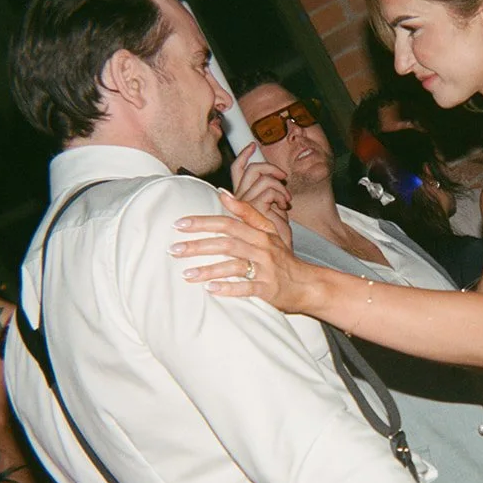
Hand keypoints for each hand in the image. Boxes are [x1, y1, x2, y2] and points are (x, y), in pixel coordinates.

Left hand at [171, 193, 318, 312]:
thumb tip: (222, 193)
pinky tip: (210, 290)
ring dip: (208, 269)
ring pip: (234, 266)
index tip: (179, 224)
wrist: (308, 284)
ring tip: (186, 274)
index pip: (228, 223)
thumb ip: (246, 212)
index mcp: (259, 234)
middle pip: (227, 243)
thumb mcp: (269, 231)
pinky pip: (247, 288)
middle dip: (198, 246)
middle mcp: (262, 249)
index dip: (203, 222)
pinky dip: (229, 288)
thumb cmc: (283, 258)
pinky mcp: (268, 290)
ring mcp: (265, 270)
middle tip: (173, 249)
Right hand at [228, 144, 292, 245]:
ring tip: (286, 201)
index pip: (238, 170)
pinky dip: (281, 195)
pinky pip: (269, 189)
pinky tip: (284, 207)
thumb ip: (270, 193)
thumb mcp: (274, 210)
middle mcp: (238, 200)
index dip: (245, 155)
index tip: (252, 145)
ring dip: (280, 187)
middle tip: (283, 176)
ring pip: (262, 178)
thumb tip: (276, 174)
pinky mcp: (252, 208)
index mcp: (240, 199)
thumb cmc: (277, 236)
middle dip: (270, 168)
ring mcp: (243, 204)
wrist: (278, 256)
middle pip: (252, 170)